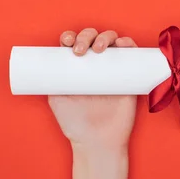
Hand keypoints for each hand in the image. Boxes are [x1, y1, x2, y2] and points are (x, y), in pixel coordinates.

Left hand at [48, 28, 137, 151]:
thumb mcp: (57, 100)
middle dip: (86, 36)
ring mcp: (114, 67)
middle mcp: (95, 63)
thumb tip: (46, 64)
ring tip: (99, 49)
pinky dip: (129, 43)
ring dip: (106, 36)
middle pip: (92, 37)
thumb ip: (52, 82)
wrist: (99, 142)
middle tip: (80, 50)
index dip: (70, 36)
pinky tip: (123, 44)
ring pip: (112, 40)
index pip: (74, 42)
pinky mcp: (131, 75)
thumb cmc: (76, 123)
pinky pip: (133, 53)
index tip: (66, 42)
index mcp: (77, 66)